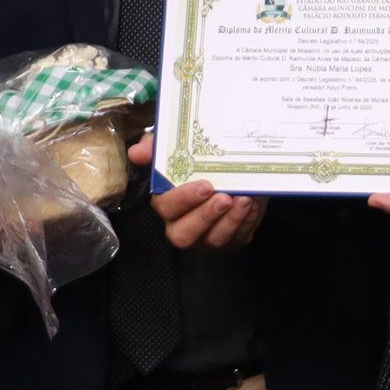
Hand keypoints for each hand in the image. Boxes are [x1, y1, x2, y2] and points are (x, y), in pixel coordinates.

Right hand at [127, 133, 265, 250]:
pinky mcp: (231, 240)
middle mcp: (183, 225)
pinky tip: (253, 205)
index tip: (205, 186)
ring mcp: (207, 237)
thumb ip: (156, 149)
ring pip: (214, 240)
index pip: (166, 208)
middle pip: (183, 234)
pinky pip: (238, 238)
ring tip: (244, 200)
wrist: (236, 173)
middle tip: (224, 198)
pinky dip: (247, 222)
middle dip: (205, 217)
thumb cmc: (200, 165)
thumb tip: (136, 151)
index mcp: (168, 204)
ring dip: (231, 220)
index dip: (183, 199)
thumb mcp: (178, 151)